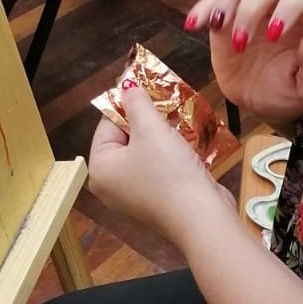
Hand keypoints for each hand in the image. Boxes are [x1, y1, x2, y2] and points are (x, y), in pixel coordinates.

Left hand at [87, 82, 227, 246]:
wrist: (202, 218)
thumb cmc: (169, 172)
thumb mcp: (151, 128)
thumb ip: (136, 102)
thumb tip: (126, 85)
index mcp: (100, 170)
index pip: (107, 125)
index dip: (128, 104)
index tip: (148, 88)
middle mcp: (110, 185)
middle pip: (125, 139)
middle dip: (146, 120)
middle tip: (166, 103)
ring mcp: (133, 196)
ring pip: (144, 153)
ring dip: (161, 136)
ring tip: (177, 119)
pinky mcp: (155, 201)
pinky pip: (156, 168)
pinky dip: (169, 155)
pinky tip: (184, 143)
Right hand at [186, 0, 302, 124]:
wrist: (263, 102)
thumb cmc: (292, 91)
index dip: (290, 6)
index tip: (274, 35)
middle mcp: (279, 5)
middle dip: (250, 9)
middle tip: (240, 44)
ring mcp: (251, 7)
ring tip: (218, 27)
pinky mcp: (226, 18)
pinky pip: (212, 0)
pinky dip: (202, 8)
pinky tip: (194, 25)